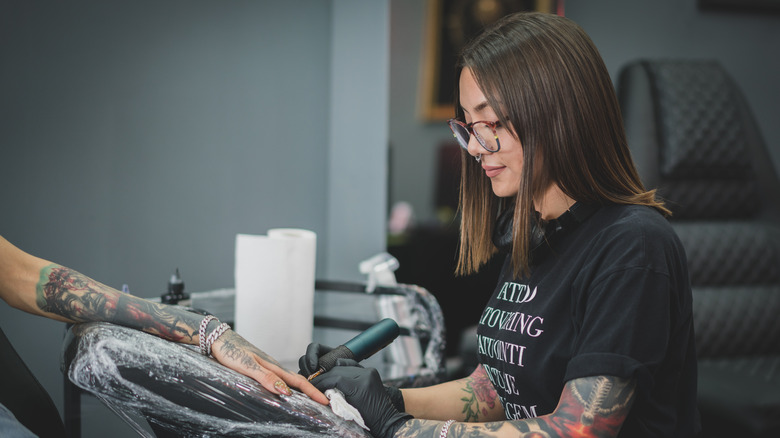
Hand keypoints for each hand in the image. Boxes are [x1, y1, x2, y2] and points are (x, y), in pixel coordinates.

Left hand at [211, 330, 328, 404]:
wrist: (218, 339)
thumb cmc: (231, 351)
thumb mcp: (248, 366)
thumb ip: (266, 378)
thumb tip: (286, 391)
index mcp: (273, 367)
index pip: (298, 382)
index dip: (312, 392)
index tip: (325, 401)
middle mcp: (273, 366)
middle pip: (297, 381)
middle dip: (311, 392)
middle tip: (322, 403)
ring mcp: (266, 366)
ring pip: (288, 380)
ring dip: (300, 390)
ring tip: (309, 401)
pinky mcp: (259, 367)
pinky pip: (278, 379)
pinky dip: (287, 387)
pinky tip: (285, 391)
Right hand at [312, 360, 410, 437]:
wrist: (386, 418)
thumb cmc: (368, 419)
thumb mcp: (348, 409)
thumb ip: (336, 396)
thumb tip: (322, 390)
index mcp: (360, 386)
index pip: (336, 378)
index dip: (323, 382)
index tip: (314, 386)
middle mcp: (366, 375)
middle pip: (338, 370)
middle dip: (326, 377)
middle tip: (316, 383)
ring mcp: (369, 371)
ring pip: (345, 366)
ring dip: (333, 372)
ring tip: (325, 379)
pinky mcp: (370, 371)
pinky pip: (353, 365)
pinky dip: (343, 368)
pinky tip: (336, 373)